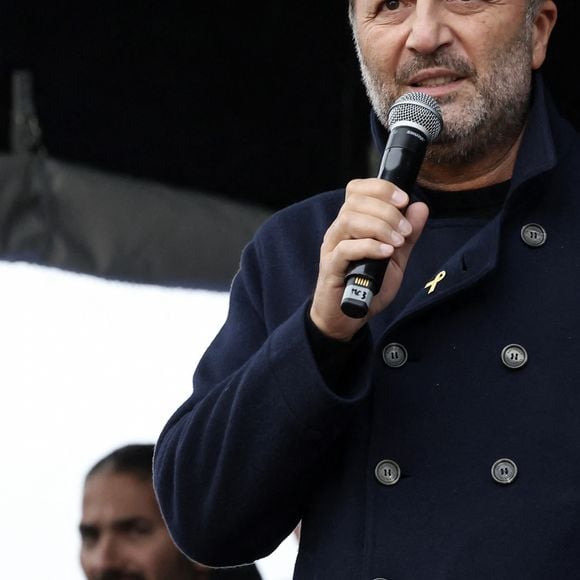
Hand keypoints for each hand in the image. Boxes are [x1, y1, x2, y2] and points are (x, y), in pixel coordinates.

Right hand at [310, 178, 428, 341]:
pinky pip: (345, 248)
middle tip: (404, 231)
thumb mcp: (396, 258)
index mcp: (353, 223)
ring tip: (397, 243)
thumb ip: (407, 235)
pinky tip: (386, 253)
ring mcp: (332, 248)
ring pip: (349, 220)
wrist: (348, 317)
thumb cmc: (368, 286)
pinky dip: (369, 246)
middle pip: (356, 202)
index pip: (357, 189)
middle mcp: (339, 231)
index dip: (381, 188)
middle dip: (387, 211)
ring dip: (379, 227)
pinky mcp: (330, 267)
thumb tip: (420, 207)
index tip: (404, 200)